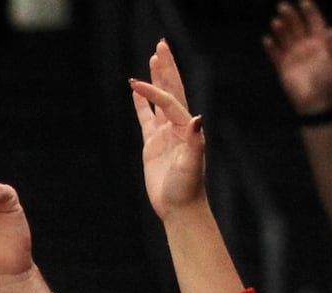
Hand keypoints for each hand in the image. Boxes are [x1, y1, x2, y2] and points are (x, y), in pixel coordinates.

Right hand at [131, 40, 208, 219]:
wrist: (181, 208)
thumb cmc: (187, 188)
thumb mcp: (191, 166)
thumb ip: (194, 142)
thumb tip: (196, 119)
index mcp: (186, 128)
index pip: (169, 101)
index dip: (153, 91)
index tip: (135, 84)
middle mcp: (177, 126)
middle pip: (171, 90)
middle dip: (165, 68)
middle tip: (160, 45)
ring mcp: (165, 134)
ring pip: (159, 100)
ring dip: (156, 80)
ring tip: (152, 58)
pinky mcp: (153, 145)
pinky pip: (147, 118)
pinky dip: (142, 104)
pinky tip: (136, 93)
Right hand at [264, 0, 331, 113]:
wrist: (317, 104)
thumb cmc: (330, 82)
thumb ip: (331, 47)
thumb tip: (330, 30)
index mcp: (321, 42)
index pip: (315, 22)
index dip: (310, 11)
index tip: (304, 2)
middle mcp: (306, 45)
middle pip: (297, 25)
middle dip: (291, 15)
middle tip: (283, 6)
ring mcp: (294, 55)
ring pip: (285, 37)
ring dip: (280, 29)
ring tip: (276, 22)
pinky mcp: (283, 67)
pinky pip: (275, 54)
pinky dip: (271, 47)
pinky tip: (267, 39)